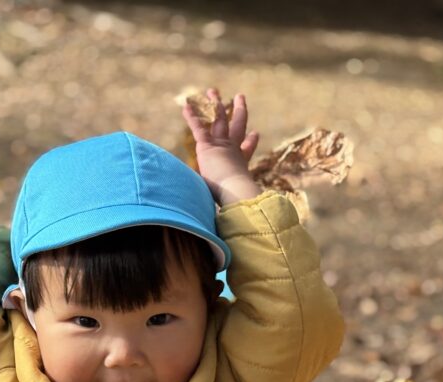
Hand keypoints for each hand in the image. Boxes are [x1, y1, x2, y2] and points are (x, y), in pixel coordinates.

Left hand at [182, 89, 261, 205]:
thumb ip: (235, 207)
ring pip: (219, 120)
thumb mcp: (235, 202)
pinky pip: (198, 128)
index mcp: (239, 166)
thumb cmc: (237, 203)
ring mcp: (222, 146)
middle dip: (239, 112)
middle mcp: (232, 152)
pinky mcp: (209, 147)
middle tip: (241, 98)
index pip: (246, 151)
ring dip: (215, 104)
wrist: (237, 194)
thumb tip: (239, 230)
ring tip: (212, 90)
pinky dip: (192, 118)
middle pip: (237, 127)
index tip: (256, 134)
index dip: (250, 143)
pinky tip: (186, 105)